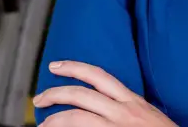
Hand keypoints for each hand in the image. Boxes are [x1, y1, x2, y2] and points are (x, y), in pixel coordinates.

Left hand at [33, 60, 176, 125]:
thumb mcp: (148, 117)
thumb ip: (128, 108)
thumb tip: (105, 107)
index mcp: (132, 102)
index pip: (98, 76)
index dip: (74, 67)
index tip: (56, 66)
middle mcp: (124, 112)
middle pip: (81, 95)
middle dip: (55, 93)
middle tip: (39, 99)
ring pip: (78, 118)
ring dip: (55, 119)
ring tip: (43, 124)